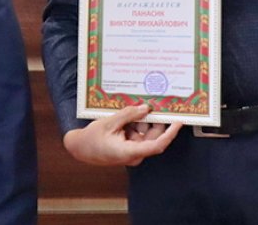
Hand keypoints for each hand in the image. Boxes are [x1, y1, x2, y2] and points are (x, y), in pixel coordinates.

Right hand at [62, 104, 181, 166]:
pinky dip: (135, 124)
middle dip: (154, 120)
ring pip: (145, 134)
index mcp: (130, 152)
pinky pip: (137, 134)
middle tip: (155, 103)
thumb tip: (145, 108)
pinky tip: (129, 114)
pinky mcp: (128, 148)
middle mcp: (134, 154)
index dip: (170, 134)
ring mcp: (132, 152)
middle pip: (152, 136)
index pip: (157, 144)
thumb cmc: (91, 139)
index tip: (178, 122)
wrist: (79, 148)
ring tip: (135, 107)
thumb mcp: (109, 122)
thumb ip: (129, 115)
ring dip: (142, 121)